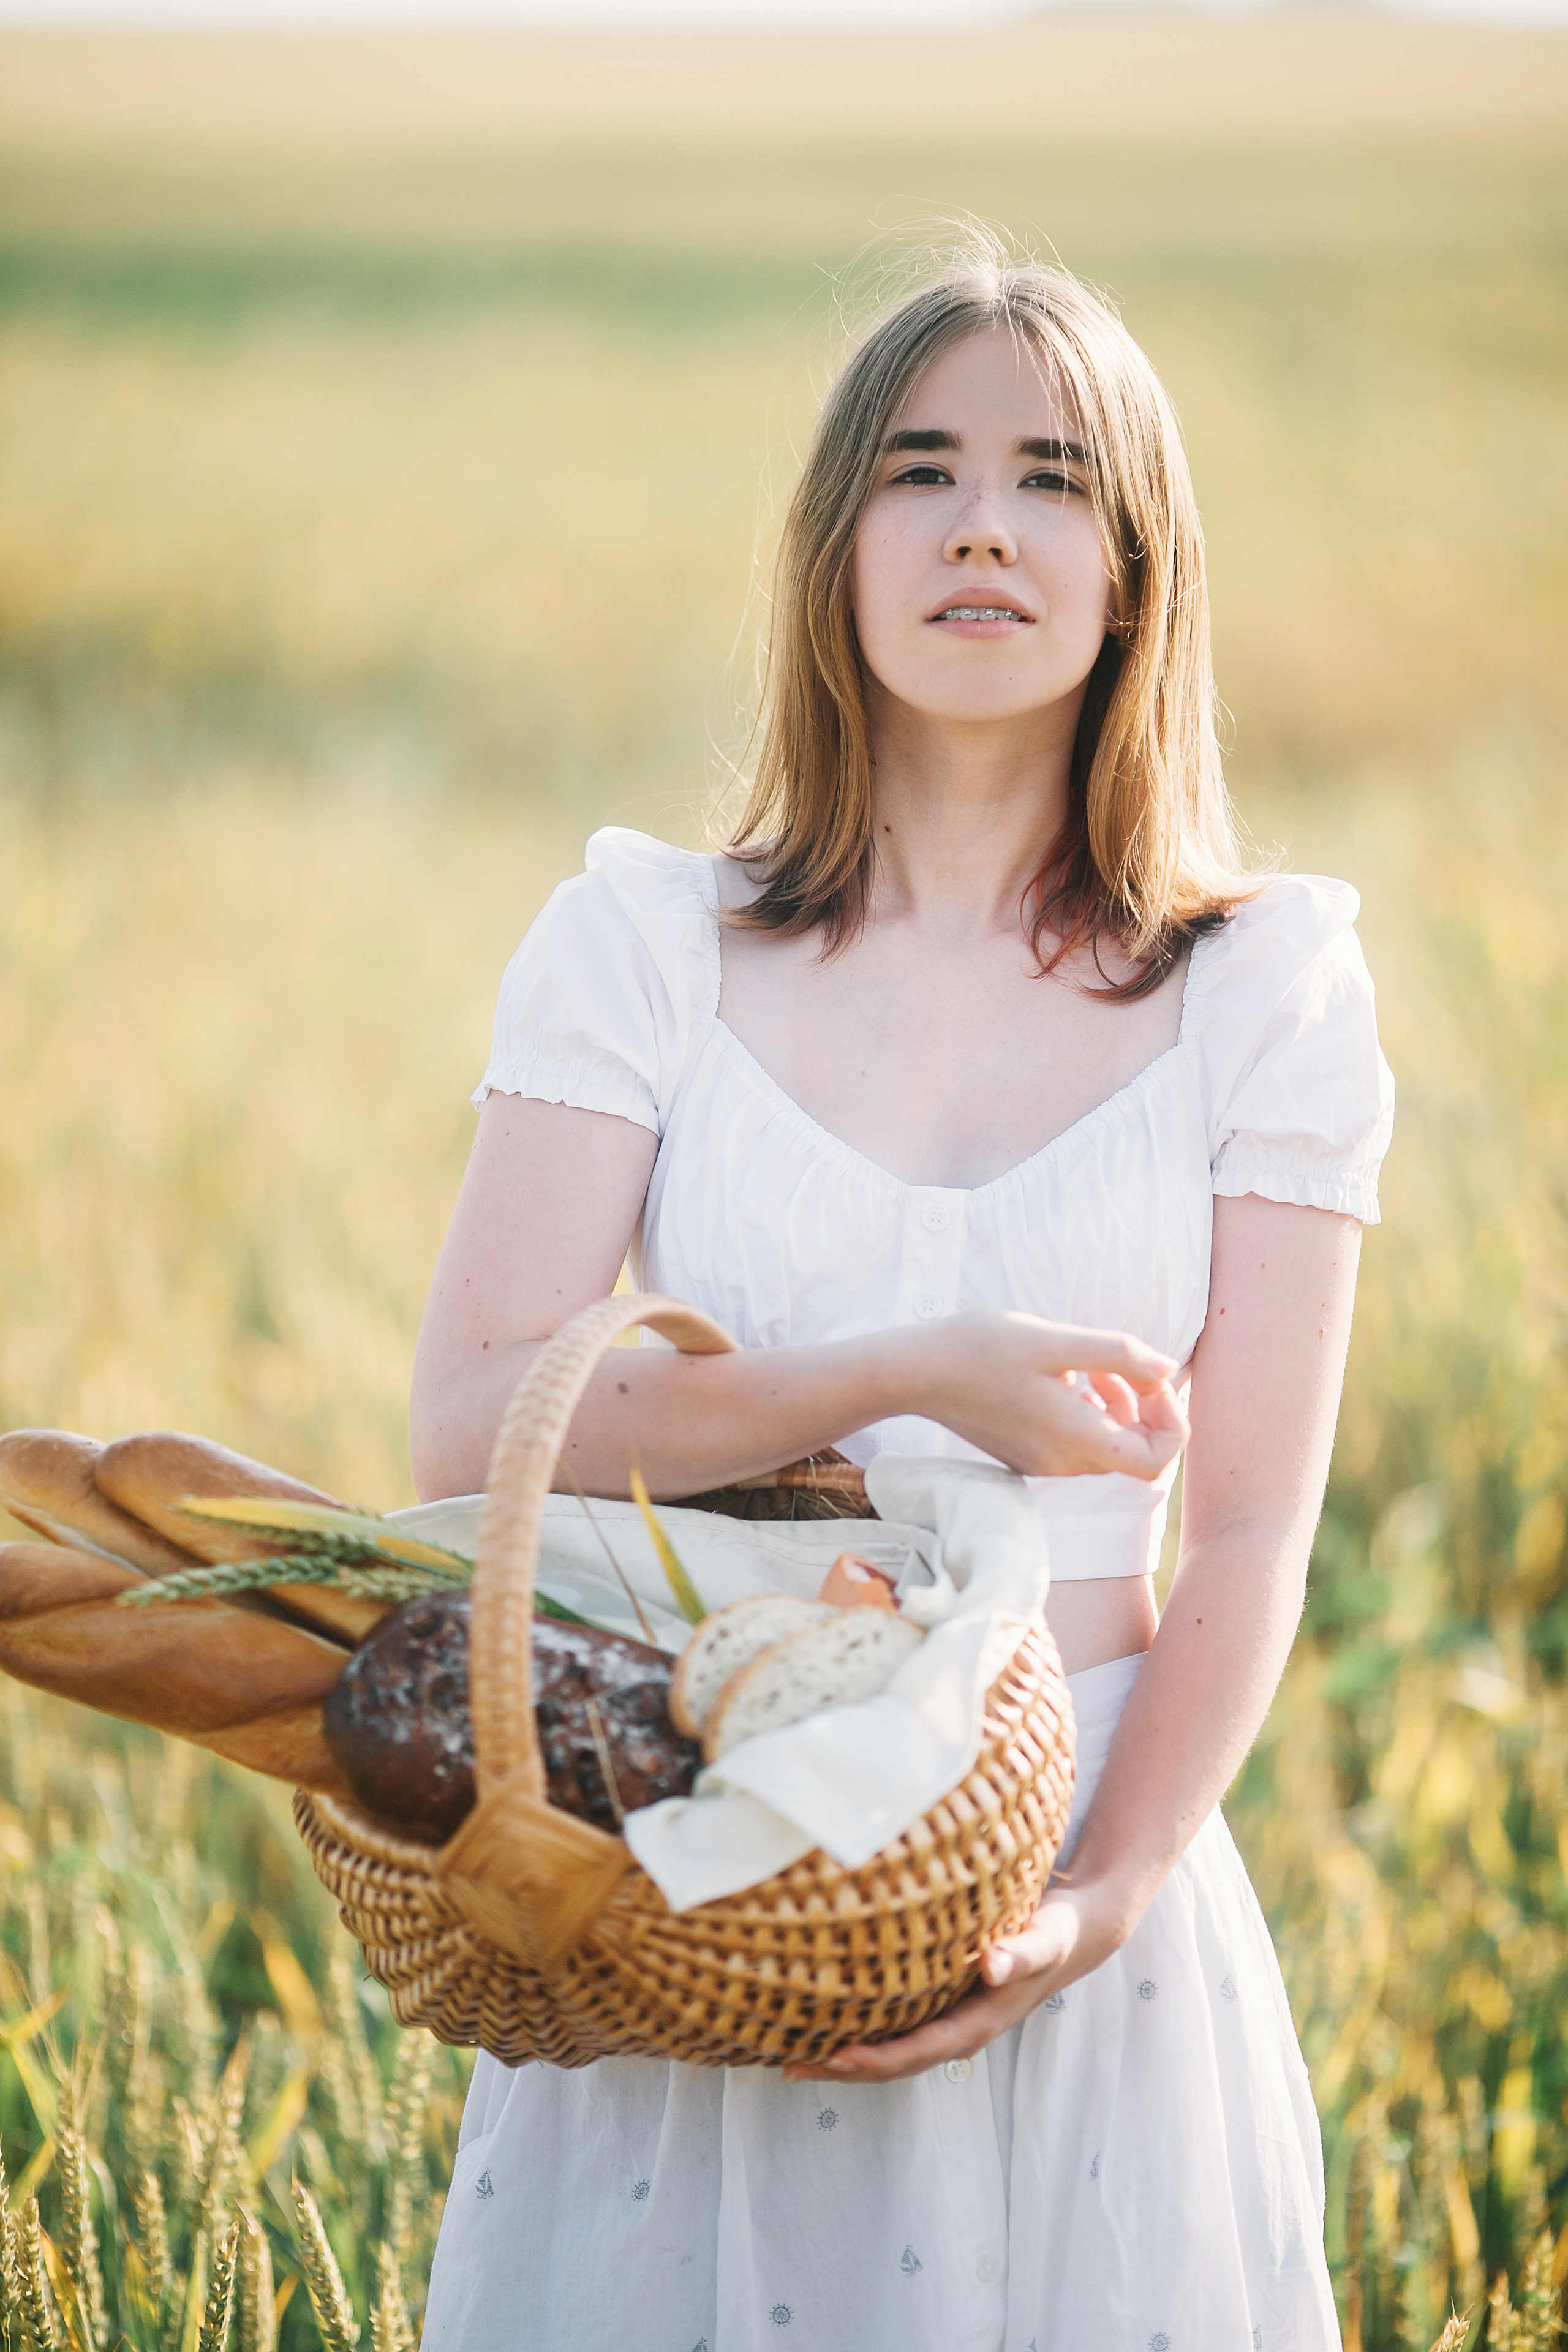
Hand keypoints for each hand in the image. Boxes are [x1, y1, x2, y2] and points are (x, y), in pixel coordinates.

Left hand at [781, 1880, 1129, 2084]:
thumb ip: (1022, 1953)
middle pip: (896, 2062)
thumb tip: (993, 1966)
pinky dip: (861, 2033)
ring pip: (891, 2050)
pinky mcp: (942, 2005)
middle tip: (791, 2065)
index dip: (878, 2058)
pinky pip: (896, 2028)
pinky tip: (826, 2023)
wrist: (1075, 1932)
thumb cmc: (1056, 1931)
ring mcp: (949, 2021)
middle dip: (845, 2068)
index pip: (920, 2050)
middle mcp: (959, 2029)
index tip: (837, 2056)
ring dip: (844, 2058)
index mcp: (979, 2023)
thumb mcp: (1046, 1939)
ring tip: (792, 2055)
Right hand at [902, 1309, 1187, 1482]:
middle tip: (1121, 1365)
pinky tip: (1063, 1377)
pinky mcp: (1025, 1454)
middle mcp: (1063, 1463)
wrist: (915, 1372)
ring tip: (1090, 1366)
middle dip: (1144, 1407)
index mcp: (1076, 1439)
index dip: (1171, 1423)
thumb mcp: (1054, 1340)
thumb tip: (1169, 1371)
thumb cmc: (981, 1348)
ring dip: (1116, 1406)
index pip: (1156, 1462)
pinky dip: (1087, 1411)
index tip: (1156, 1382)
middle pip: (1135, 1454)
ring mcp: (1043, 1462)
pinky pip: (1077, 1441)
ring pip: (1106, 1445)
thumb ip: (1119, 1355)